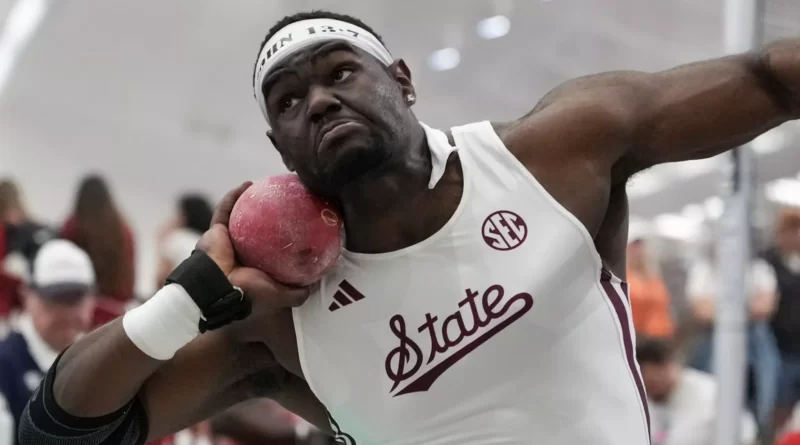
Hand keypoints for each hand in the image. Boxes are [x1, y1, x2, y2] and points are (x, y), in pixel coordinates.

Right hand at [196, 182, 310, 315]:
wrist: (218, 289)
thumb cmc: (247, 292)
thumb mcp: (277, 295)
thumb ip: (294, 293)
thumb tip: (311, 286)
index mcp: (252, 267)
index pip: (268, 248)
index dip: (279, 237)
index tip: (294, 223)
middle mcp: (239, 252)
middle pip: (253, 229)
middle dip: (264, 215)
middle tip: (280, 200)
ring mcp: (226, 241)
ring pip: (238, 216)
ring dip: (248, 200)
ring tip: (264, 186)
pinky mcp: (214, 231)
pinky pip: (224, 209)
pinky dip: (234, 196)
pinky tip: (247, 184)